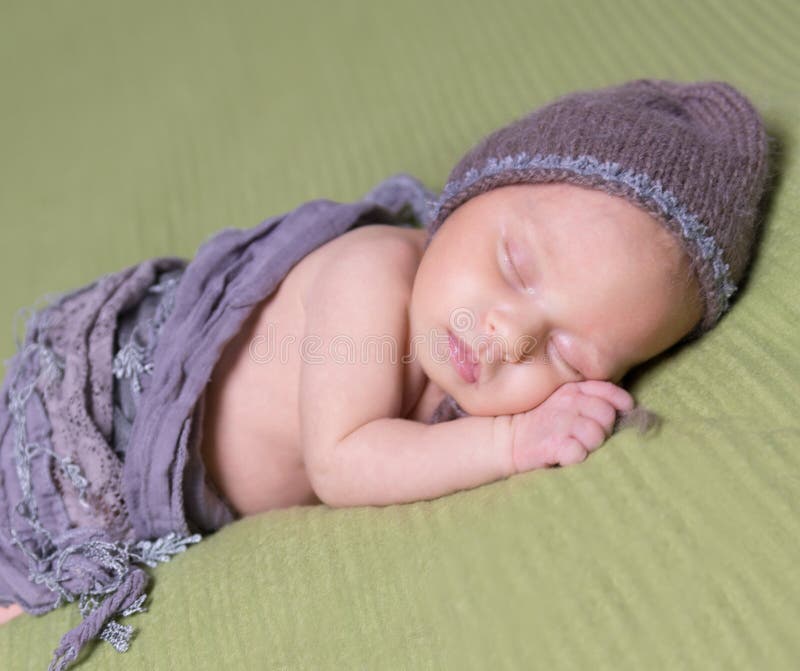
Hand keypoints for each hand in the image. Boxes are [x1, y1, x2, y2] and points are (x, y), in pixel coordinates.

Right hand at [510, 381, 634, 472]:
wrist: (508, 438)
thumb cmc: (545, 422)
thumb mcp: (564, 401)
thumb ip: (591, 399)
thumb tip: (627, 407)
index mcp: (573, 389)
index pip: (609, 391)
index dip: (621, 403)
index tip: (623, 412)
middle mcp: (567, 403)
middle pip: (607, 415)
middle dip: (605, 429)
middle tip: (591, 436)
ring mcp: (558, 424)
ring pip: (596, 435)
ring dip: (592, 445)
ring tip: (580, 446)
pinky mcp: (550, 445)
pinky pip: (579, 453)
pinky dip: (576, 457)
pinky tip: (568, 455)